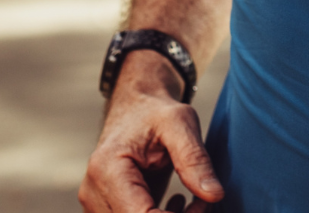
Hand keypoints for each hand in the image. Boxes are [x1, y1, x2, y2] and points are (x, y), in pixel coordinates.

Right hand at [79, 54, 223, 212]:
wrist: (135, 106)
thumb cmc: (155, 111)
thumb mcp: (180, 123)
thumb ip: (195, 159)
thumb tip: (214, 195)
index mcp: (107, 170)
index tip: (202, 205)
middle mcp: (94, 192)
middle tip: (201, 202)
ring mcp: (97, 203)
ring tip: (191, 200)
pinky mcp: (107, 208)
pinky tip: (176, 203)